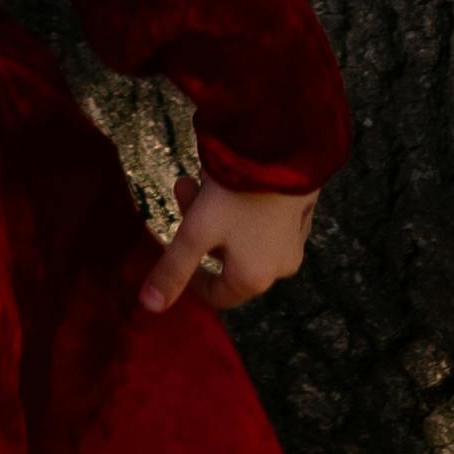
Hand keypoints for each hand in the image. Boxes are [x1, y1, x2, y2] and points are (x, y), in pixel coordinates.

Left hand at [140, 174, 317, 318]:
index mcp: (255, 278)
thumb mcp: (196, 231)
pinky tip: (232, 176)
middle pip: (227, 258)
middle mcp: (281, 266)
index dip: (190, 278)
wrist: (284, 146)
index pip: (217, 296)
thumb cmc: (237, 194)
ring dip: (216, 209)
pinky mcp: (303, 211)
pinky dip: (243, 204)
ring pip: (244, 235)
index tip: (171, 249)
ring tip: (199, 175)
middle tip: (181, 187)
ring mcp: (295, 239)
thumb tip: (151, 307)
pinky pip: (265, 218)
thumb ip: (173, 270)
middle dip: (197, 224)